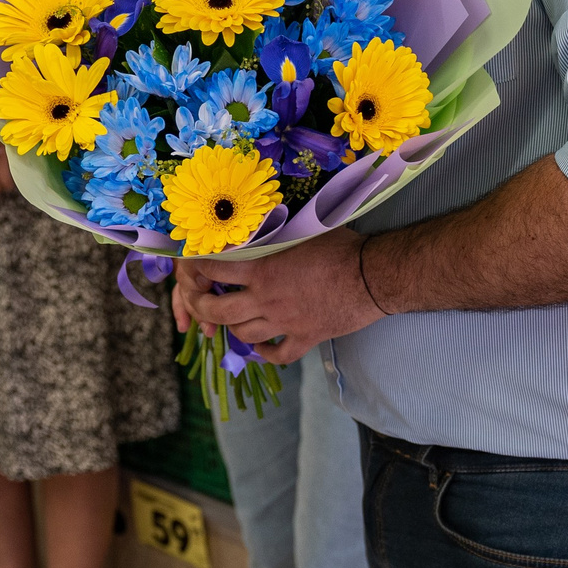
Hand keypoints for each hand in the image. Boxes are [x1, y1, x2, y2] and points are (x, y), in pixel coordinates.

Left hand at [174, 228, 382, 362]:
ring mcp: (284, 323)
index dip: (198, 269)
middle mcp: (266, 299)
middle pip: (218, 313)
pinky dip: (266, 353)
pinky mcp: (305, 338)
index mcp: (262, 270)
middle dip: (201, 308)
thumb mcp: (302, 228)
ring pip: (244, 335)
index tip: (195, 267)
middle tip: (200, 303)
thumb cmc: (340, 245)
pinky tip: (264, 346)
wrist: (372, 276)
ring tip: (232, 321)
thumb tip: (260, 212)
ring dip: (232, 329)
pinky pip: (278, 355)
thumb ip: (275, 230)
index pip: (215, 271)